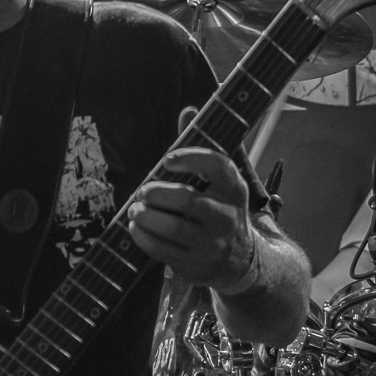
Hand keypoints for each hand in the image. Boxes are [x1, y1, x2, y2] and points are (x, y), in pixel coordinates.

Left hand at [127, 135, 255, 292]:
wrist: (240, 261)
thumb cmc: (220, 210)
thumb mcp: (220, 182)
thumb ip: (201, 149)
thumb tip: (188, 111)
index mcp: (233, 188)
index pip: (217, 166)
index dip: (190, 158)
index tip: (167, 159)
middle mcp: (226, 215)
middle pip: (187, 200)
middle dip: (157, 193)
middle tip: (143, 191)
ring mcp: (212, 243)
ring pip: (173, 228)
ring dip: (146, 216)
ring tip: (135, 209)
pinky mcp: (196, 264)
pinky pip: (163, 251)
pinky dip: (143, 237)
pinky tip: (136, 227)